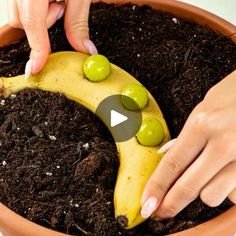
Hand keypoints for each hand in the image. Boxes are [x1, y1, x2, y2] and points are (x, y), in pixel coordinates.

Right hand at [7, 0, 96, 76]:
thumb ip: (78, 23)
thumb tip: (84, 51)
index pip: (32, 23)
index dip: (36, 49)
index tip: (35, 69)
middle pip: (18, 21)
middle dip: (39, 27)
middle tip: (58, 8)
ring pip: (13, 14)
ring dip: (33, 18)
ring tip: (52, 0)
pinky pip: (11, 5)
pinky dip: (27, 10)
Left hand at [141, 70, 235, 219]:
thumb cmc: (235, 95)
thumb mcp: (204, 109)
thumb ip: (186, 135)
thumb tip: (166, 154)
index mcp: (203, 124)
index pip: (172, 163)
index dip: (156, 187)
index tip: (147, 202)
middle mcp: (224, 143)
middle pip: (188, 186)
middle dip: (170, 203)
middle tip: (160, 211)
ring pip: (212, 195)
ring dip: (205, 190)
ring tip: (210, 174)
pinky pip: (235, 193)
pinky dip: (228, 187)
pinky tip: (230, 171)